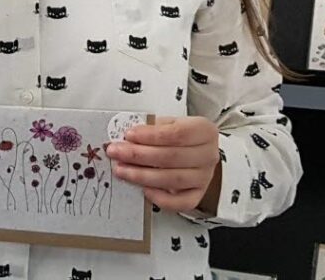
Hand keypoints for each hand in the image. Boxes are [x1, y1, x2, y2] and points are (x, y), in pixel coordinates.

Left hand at [105, 116, 221, 213]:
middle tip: (117, 152)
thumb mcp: (170, 123)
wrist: (198, 152)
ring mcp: (204, 177)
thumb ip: (152, 128)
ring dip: (142, 175)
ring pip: (172, 180)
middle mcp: (208, 155)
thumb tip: (127, 137)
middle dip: (138, 155)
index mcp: (204, 131)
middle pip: (171, 157)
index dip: (150, 135)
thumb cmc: (181, 135)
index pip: (176, 133)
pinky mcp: (197, 195)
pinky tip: (143, 189)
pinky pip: (180, 202)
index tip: (129, 135)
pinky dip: (160, 198)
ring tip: (122, 170)